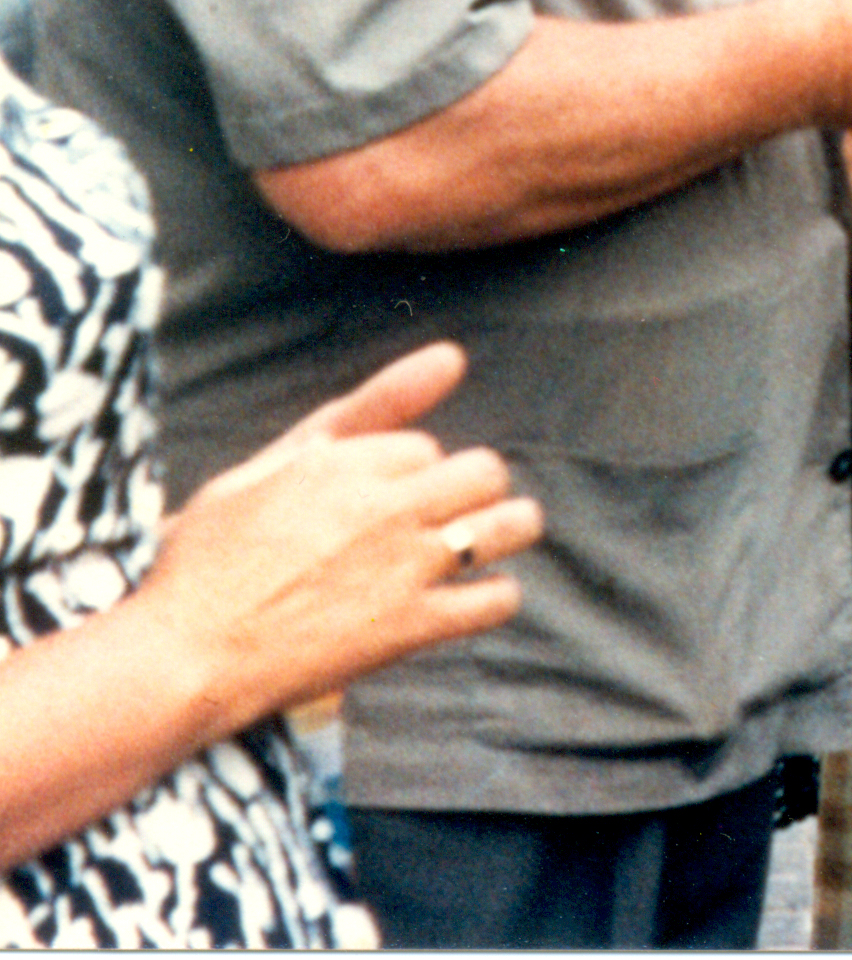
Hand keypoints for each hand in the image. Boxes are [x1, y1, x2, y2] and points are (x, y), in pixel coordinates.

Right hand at [131, 342, 541, 730]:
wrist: (183, 654)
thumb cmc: (208, 559)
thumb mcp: (264, 468)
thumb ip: (360, 412)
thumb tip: (453, 355)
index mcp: (346, 463)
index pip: (425, 446)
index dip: (407, 471)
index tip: (380, 498)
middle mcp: (386, 506)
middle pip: (484, 472)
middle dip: (470, 488)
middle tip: (443, 514)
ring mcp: (405, 566)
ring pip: (510, 525)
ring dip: (506, 529)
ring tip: (483, 542)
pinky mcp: (412, 626)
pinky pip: (497, 600)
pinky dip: (494, 596)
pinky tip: (470, 598)